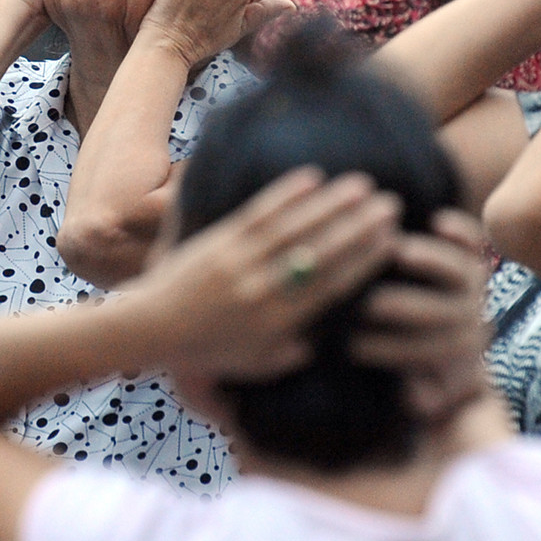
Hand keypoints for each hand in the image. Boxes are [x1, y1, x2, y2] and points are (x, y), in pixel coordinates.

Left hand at [121, 169, 402, 382]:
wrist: (149, 328)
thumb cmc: (204, 351)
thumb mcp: (254, 364)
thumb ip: (292, 352)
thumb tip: (327, 338)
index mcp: (276, 322)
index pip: (330, 286)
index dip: (363, 261)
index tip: (391, 241)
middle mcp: (262, 289)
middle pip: (319, 252)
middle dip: (358, 226)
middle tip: (390, 204)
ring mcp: (239, 261)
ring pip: (292, 227)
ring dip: (329, 203)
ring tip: (360, 184)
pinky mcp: (218, 240)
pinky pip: (257, 213)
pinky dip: (285, 194)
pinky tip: (311, 176)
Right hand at [352, 208, 492, 425]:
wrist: (459, 342)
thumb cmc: (420, 367)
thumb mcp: (422, 392)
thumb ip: (420, 397)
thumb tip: (416, 399)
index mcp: (455, 352)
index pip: (424, 353)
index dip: (387, 351)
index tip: (353, 346)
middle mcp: (470, 318)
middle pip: (444, 313)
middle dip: (403, 308)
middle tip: (369, 303)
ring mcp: (474, 286)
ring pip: (462, 273)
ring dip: (432, 261)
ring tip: (398, 251)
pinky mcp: (475, 257)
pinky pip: (476, 243)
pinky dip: (461, 231)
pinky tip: (436, 220)